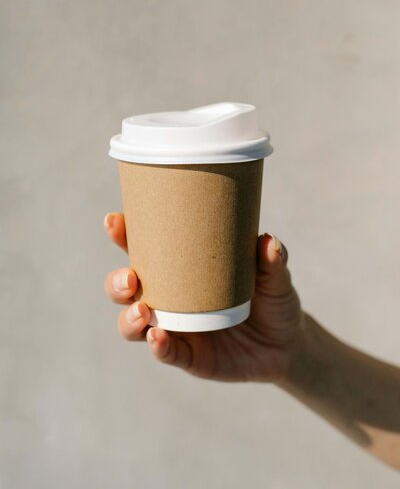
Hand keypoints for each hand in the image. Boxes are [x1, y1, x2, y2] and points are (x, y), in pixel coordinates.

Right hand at [104, 212, 303, 381]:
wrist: (287, 344)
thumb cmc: (271, 299)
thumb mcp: (274, 277)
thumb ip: (272, 260)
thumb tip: (268, 241)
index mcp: (180, 270)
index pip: (144, 250)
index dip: (123, 236)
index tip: (114, 221)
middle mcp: (169, 298)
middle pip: (126, 290)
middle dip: (118, 283)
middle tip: (130, 277)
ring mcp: (175, 329)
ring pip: (134, 324)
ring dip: (129, 318)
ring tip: (142, 311)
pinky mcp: (188, 356)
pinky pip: (166, 353)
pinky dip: (158, 347)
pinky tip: (158, 339)